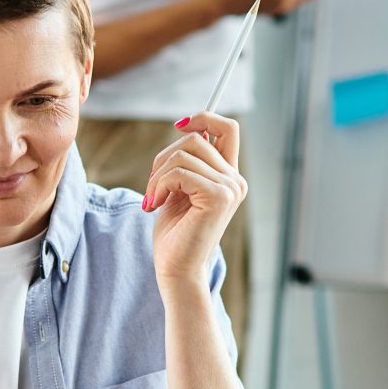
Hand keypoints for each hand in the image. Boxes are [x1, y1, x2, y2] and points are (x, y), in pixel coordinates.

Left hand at [142, 113, 245, 289]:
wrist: (176, 270)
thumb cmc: (175, 234)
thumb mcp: (179, 189)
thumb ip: (187, 163)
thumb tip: (186, 128)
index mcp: (229, 176)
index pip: (228, 128)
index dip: (204, 117)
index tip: (179, 125)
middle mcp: (235, 180)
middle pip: (197, 138)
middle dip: (164, 156)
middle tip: (152, 185)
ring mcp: (229, 189)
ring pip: (184, 154)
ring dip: (158, 175)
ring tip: (152, 198)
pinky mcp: (217, 198)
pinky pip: (179, 172)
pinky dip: (159, 185)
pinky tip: (154, 204)